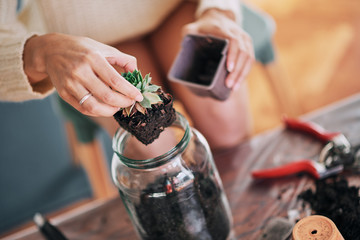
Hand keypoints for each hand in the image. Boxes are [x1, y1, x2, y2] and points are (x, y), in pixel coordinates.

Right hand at [23, 33, 142, 116]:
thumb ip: (123, 59)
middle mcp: (80, 71)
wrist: (50, 50)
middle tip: (130, 102)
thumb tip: (137, 72)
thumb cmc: (81, 49)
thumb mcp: (102, 47)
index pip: (115, 81)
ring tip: (118, 107)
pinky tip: (105, 107)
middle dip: (123, 103)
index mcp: (92, 58)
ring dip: (111, 111)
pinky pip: (84, 109)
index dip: (130, 92)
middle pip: (107, 96)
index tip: (139, 97)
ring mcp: (70, 84)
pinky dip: (98, 112)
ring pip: (94, 107)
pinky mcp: (63, 93)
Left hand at [182, 9, 253, 89]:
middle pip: (243, 52)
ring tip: (234, 87)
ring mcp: (245, 39)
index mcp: (224, 29)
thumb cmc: (203, 26)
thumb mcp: (192, 28)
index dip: (232, 55)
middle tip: (228, 85)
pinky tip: (238, 82)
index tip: (228, 68)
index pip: (233, 41)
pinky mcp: (248, 45)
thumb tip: (183, 49)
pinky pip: (250, 60)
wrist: (218, 17)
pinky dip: (245, 72)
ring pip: (249, 58)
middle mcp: (238, 33)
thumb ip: (188, 35)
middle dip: (237, 71)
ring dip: (242, 74)